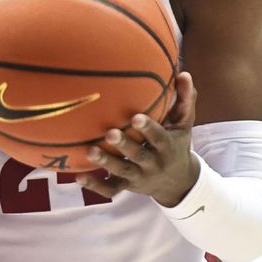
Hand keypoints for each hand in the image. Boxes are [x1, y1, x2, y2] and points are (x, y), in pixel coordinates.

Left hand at [76, 72, 200, 206]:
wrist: (177, 182)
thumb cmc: (176, 142)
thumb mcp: (183, 124)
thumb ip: (184, 100)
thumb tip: (184, 73)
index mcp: (167, 147)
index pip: (159, 138)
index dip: (148, 128)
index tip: (136, 117)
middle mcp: (153, 163)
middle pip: (138, 156)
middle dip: (125, 146)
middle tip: (110, 133)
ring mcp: (138, 176)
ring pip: (121, 171)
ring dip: (105, 163)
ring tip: (89, 151)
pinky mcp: (125, 185)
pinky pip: (109, 189)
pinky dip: (94, 185)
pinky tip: (77, 177)